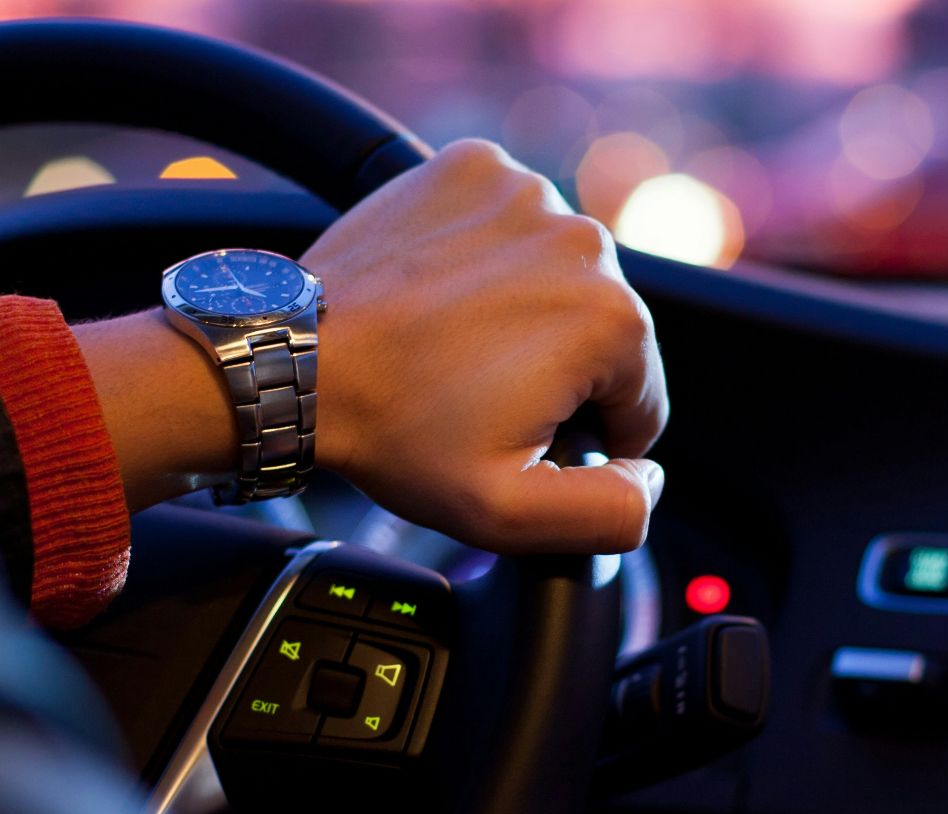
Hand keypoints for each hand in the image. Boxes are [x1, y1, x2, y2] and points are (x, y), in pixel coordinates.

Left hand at [75, 138, 665, 553]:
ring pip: (553, 272)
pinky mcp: (473, 166)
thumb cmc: (392, 432)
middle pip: (600, 329)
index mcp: (613, 321)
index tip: (515, 435)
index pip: (639, 399)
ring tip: (447, 345)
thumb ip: (609, 512)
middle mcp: (584, 239)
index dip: (582, 436)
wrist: (296, 361)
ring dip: (519, 308)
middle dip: (551, 369)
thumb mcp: (507, 512)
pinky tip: (437, 293)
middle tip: (469, 394)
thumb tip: (651, 479)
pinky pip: (504, 220)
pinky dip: (481, 253)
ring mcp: (525, 191)